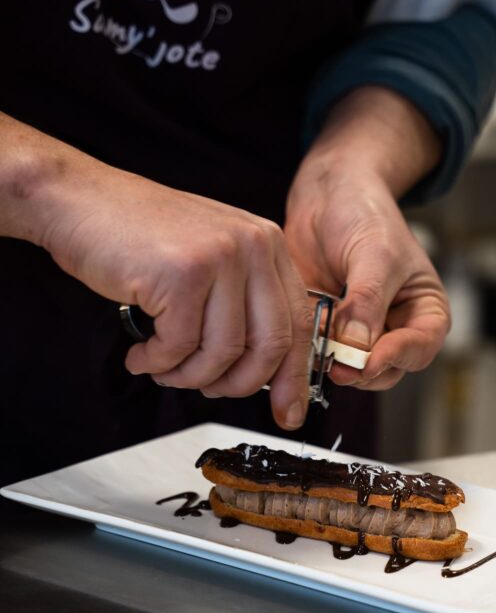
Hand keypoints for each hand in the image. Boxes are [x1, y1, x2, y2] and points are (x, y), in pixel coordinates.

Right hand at [39, 161, 311, 429]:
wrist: (79, 199)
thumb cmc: (139, 236)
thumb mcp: (211, 259)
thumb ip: (244, 303)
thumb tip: (268, 371)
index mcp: (267, 245)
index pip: (299, 324)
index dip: (294, 377)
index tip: (287, 413)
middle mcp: (252, 246)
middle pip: (270, 346)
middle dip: (238, 384)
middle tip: (209, 391)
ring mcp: (219, 257)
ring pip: (223, 353)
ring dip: (189, 376)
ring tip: (164, 369)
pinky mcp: (182, 274)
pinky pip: (180, 346)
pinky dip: (157, 362)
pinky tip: (141, 354)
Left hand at [284, 162, 449, 390]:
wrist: (326, 196)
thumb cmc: (365, 214)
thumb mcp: (375, 253)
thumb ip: (367, 301)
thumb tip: (358, 346)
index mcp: (424, 311)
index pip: (420, 348)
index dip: (396, 358)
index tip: (368, 360)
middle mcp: (395, 329)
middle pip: (386, 369)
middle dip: (361, 369)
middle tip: (336, 363)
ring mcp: (361, 334)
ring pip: (352, 369)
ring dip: (334, 363)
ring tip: (317, 346)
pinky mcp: (328, 333)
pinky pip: (321, 355)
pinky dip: (311, 353)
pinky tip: (300, 338)